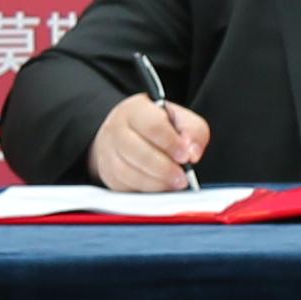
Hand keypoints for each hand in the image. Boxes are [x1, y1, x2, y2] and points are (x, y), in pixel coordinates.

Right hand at [87, 94, 213, 193]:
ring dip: (155, 182)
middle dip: (164, 168)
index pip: (152, 125)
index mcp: (135, 110)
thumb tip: (192, 153)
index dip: (171, 143)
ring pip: (127, 171)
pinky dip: (144, 190)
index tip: (186, 156)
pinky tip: (160, 188)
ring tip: (175, 184)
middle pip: (137, 151)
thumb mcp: (180, 119)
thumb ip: (193, 131)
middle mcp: (116, 128)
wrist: (131, 133)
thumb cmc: (159, 126)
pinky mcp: (107, 173)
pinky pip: (123, 186)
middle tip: (183, 177)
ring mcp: (108, 151)